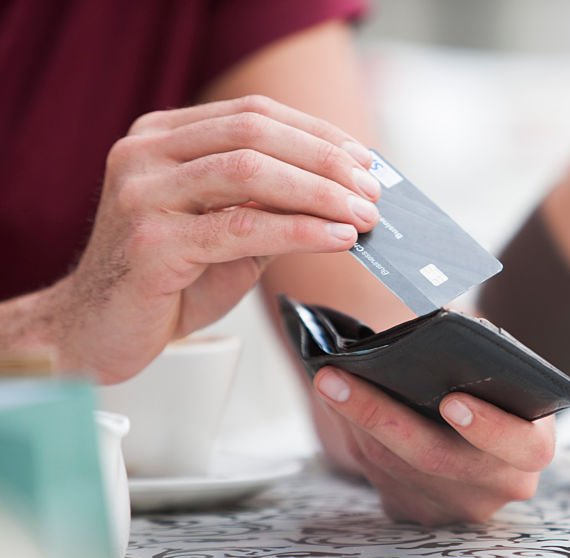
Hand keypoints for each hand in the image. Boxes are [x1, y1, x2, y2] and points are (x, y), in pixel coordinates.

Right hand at [46, 95, 381, 382]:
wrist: (100, 333)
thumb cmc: (167, 283)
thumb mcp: (227, 232)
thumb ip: (270, 206)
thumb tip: (344, 195)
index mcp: (163, 138)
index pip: (253, 114)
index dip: (317, 133)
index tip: (364, 159)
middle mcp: (146, 154)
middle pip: (255, 134)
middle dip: (326, 161)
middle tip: (371, 192)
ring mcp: (142, 194)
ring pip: (249, 172)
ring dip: (319, 192)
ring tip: (361, 216)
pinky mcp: (151, 242)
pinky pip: (240, 227)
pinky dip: (298, 231)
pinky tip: (334, 238)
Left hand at [313, 368, 555, 524]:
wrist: (469, 409)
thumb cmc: (485, 376)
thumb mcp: (497, 364)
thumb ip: (480, 356)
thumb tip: (427, 339)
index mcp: (533, 448)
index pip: (523, 446)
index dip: (489, 427)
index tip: (450, 401)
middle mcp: (501, 486)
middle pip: (438, 460)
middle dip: (381, 415)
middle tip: (336, 377)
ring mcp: (457, 507)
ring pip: (397, 469)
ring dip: (354, 421)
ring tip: (325, 379)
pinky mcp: (417, 512)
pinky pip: (379, 478)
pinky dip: (354, 436)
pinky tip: (334, 402)